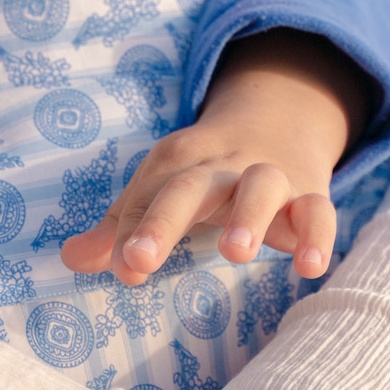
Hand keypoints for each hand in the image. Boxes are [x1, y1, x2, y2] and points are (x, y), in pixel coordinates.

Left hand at [62, 30, 362, 286]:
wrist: (280, 121)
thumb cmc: (205, 175)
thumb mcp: (163, 191)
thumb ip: (123, 227)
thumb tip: (71, 260)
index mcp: (178, 162)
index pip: (148, 194)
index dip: (131, 230)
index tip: (122, 268)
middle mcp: (221, 166)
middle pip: (190, 187)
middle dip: (162, 221)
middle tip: (139, 261)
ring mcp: (269, 178)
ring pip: (261, 185)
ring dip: (249, 215)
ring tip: (235, 253)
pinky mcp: (310, 196)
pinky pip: (319, 212)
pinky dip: (317, 235)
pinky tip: (310, 267)